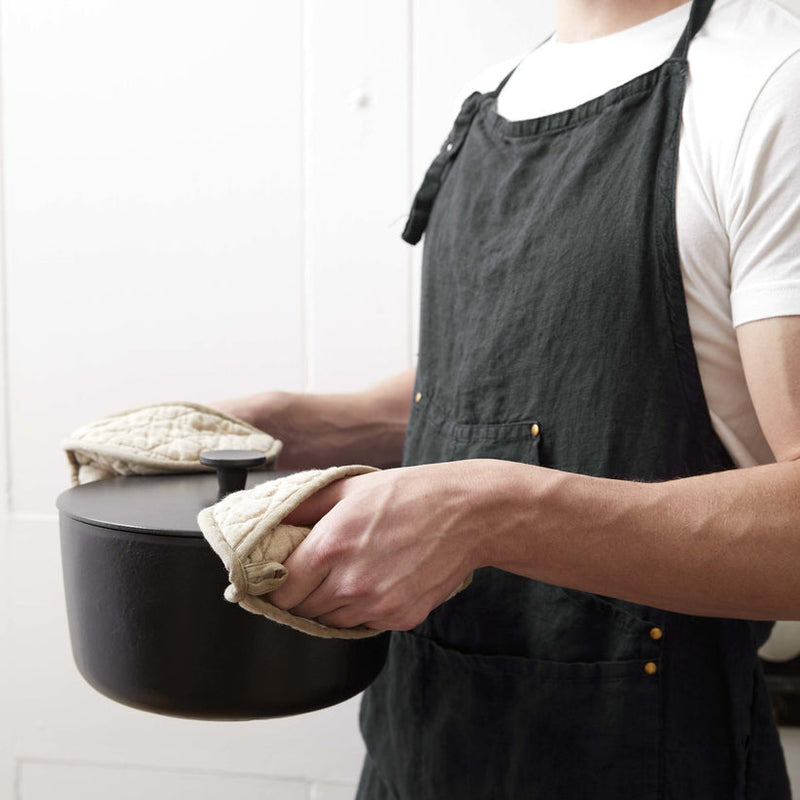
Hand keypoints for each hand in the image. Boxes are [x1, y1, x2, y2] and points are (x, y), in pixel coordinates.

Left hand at [269, 462, 492, 630]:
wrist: (467, 513)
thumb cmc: (409, 494)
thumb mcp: (348, 488)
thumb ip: (302, 507)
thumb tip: (271, 522)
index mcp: (330, 546)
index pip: (280, 591)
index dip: (278, 584)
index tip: (283, 576)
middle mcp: (350, 582)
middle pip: (303, 611)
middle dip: (304, 594)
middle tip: (319, 572)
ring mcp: (377, 605)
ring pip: (332, 623)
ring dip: (332, 605)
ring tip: (352, 573)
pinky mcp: (401, 618)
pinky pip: (365, 624)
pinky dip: (364, 610)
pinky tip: (379, 581)